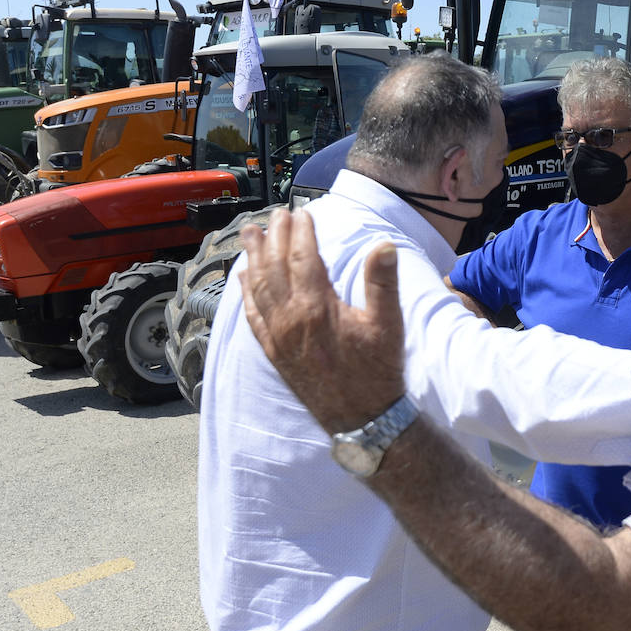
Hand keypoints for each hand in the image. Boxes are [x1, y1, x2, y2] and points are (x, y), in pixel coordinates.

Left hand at [239, 209, 405, 433]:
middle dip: (274, 237)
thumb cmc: (378, 371)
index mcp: (318, 307)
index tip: (302, 212)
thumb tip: (384, 245)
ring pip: (258, 287)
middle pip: (275, 266)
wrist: (362, 419)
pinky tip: (242, 278)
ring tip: (250, 233)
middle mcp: (291, 318)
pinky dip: (245, 293)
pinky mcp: (273, 352)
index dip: (302, 232)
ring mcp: (278, 336)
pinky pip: (252, 316)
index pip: (304, 257)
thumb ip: (383, 283)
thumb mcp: (388, 325)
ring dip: (253, 257)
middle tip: (275, 214)